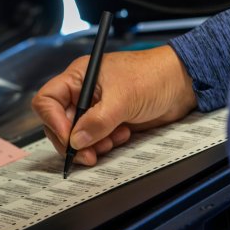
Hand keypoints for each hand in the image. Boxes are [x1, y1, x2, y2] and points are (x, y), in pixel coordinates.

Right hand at [31, 45, 196, 165]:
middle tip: (87, 154)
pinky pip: (96, 140)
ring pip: (77, 135)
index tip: (68, 137)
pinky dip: (105, 144)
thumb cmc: (153, 75)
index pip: (48, 100)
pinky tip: (122, 136)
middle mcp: (83, 93)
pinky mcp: (109, 122)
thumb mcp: (123, 98)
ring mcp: (96, 109)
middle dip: (72, 140)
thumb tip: (76, 140)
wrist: (182, 84)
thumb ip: (97, 121)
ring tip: (113, 140)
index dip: (52, 120)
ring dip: (92, 144)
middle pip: (59, 122)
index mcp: (79, 77)